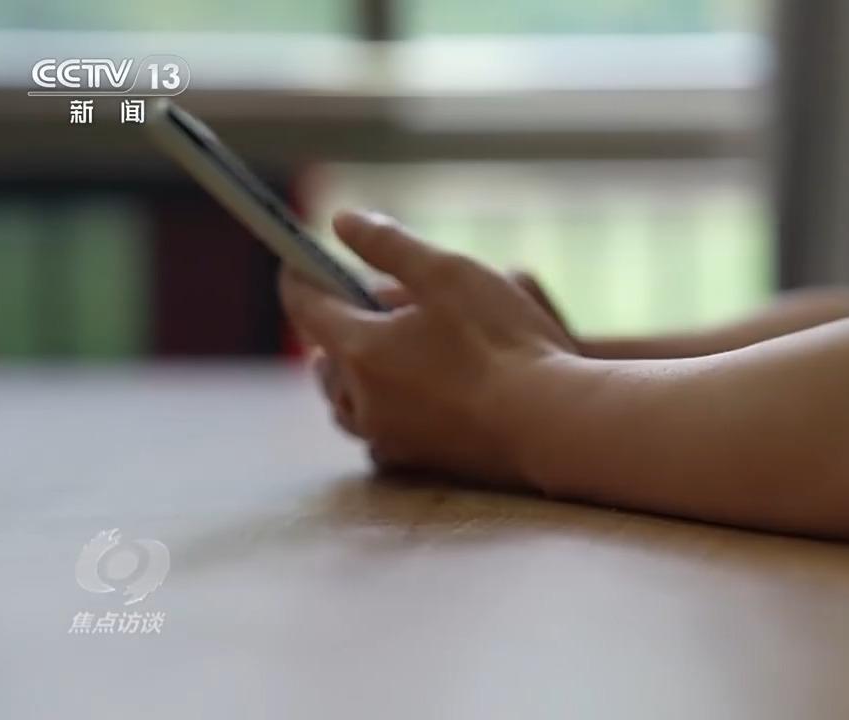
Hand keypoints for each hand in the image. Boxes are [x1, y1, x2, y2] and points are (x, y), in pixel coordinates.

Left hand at [281, 211, 576, 483]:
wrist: (550, 422)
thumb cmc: (503, 343)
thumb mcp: (448, 273)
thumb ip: (390, 245)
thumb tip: (342, 221)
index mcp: (359, 349)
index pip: (306, 307)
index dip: (298, 276)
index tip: (298, 258)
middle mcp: (363, 399)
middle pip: (323, 362)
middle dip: (330, 330)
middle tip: (356, 304)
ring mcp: (390, 436)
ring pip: (346, 404)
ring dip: (352, 375)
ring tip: (380, 351)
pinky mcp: (419, 461)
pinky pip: (378, 433)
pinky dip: (380, 409)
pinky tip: (409, 396)